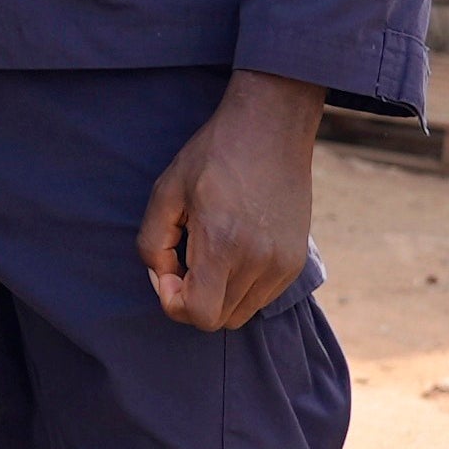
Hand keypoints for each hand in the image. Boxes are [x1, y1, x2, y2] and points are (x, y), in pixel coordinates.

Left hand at [139, 69, 324, 329]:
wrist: (271, 128)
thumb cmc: (213, 155)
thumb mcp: (166, 191)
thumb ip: (152, 243)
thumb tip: (163, 279)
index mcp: (223, 243)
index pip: (200, 315)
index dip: (174, 302)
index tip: (169, 268)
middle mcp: (259, 261)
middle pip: (218, 319)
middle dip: (193, 298)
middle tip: (185, 257)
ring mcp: (283, 264)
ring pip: (241, 312)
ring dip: (218, 294)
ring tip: (209, 251)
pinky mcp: (296, 261)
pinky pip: (262, 297)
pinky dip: (241, 286)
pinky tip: (233, 249)